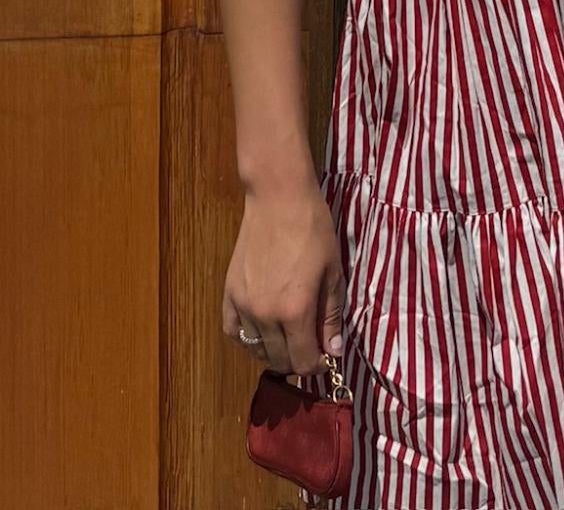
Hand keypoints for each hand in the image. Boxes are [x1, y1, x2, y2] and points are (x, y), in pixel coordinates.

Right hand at [222, 181, 346, 376]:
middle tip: (310, 345)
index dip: (318, 366)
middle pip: (279, 360)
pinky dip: (247, 338)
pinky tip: (262, 330)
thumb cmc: (313, 230)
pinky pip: (233, 331)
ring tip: (288, 337)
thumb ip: (331, 316)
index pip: (304, 362)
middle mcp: (265, 315)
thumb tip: (333, 352)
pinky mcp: (229, 293)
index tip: (326, 356)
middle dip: (298, 360)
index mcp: (295, 311)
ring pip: (255, 349)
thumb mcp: (333, 272)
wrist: (278, 198)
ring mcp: (243, 305)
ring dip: (274, 351)